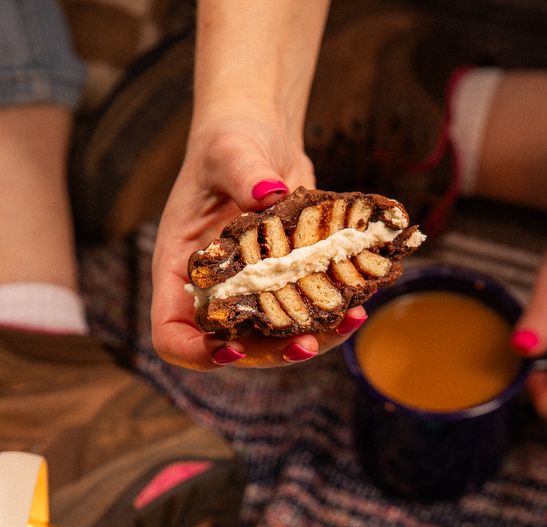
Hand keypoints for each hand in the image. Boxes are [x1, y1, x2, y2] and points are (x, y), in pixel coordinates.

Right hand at [150, 115, 365, 369]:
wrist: (261, 139)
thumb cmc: (229, 142)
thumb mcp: (229, 150)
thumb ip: (243, 171)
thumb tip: (268, 191)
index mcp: (181, 272)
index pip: (172, 334)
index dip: (197, 352)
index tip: (231, 349)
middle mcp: (215, 293)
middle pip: (235, 346)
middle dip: (273, 352)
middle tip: (309, 343)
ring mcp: (253, 294)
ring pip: (277, 339)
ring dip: (314, 338)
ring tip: (350, 321)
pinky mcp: (287, 286)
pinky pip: (305, 314)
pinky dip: (332, 315)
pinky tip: (359, 303)